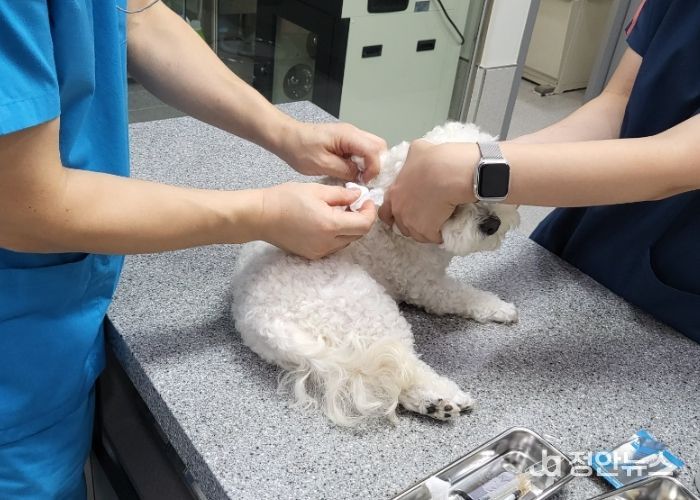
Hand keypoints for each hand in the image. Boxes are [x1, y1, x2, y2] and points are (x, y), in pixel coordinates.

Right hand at [258, 182, 375, 258]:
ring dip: (350, 228)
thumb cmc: (285, 199)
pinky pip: (334, 246)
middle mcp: (327, 243)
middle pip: (358, 235)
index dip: (370, 212)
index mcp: (331, 225)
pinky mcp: (311, 255)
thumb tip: (359, 196)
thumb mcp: (316, 190)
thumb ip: (341, 194)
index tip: (366, 201)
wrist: (260, 216)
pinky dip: (338, 235)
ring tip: (340, 211)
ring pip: (347, 242)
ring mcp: (319, 251)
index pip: (364, 224)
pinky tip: (328, 222)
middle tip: (355, 204)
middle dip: (361, 219)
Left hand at [280, 122, 386, 182]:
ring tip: (359, 177)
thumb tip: (360, 176)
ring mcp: (350, 135)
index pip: (374, 151)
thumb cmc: (300, 149)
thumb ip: (345, 170)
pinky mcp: (345, 140)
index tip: (364, 182)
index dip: (374, 169)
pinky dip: (363, 161)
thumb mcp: (322, 164)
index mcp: (348, 136)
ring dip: (370, 163)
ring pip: (372, 147)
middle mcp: (353, 132)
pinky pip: (362, 149)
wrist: (286, 138)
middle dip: (377, 164)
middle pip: (379, 146)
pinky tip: (353, 171)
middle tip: (365, 179)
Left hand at [379, 141, 476, 242]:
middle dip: (412, 224)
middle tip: (427, 218)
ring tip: (439, 221)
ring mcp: (411, 222)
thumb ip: (413, 158)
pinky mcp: (426, 231)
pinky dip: (439, 234)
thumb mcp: (419, 149)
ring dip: (427, 230)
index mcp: (394, 191)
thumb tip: (417, 156)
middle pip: (401, 226)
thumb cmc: (436, 158)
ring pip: (417, 234)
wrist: (450, 172)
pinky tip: (447, 225)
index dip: (396, 213)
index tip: (408, 212)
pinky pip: (432, 238)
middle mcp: (399, 209)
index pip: (385, 211)